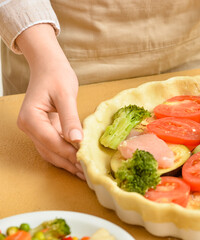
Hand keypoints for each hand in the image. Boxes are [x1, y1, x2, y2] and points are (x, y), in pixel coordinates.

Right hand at [16, 24, 84, 179]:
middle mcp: (29, 126)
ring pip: (50, 152)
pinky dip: (65, 154)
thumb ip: (70, 118)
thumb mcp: (65, 95)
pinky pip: (53, 146)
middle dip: (69, 163)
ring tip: (84, 173)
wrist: (49, 66)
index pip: (51, 142)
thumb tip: (76, 141)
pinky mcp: (42, 129)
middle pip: (49, 151)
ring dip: (67, 163)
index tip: (85, 163)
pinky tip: (77, 161)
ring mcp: (34, 129)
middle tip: (87, 175)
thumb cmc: (56, 75)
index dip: (69, 153)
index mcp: (31, 118)